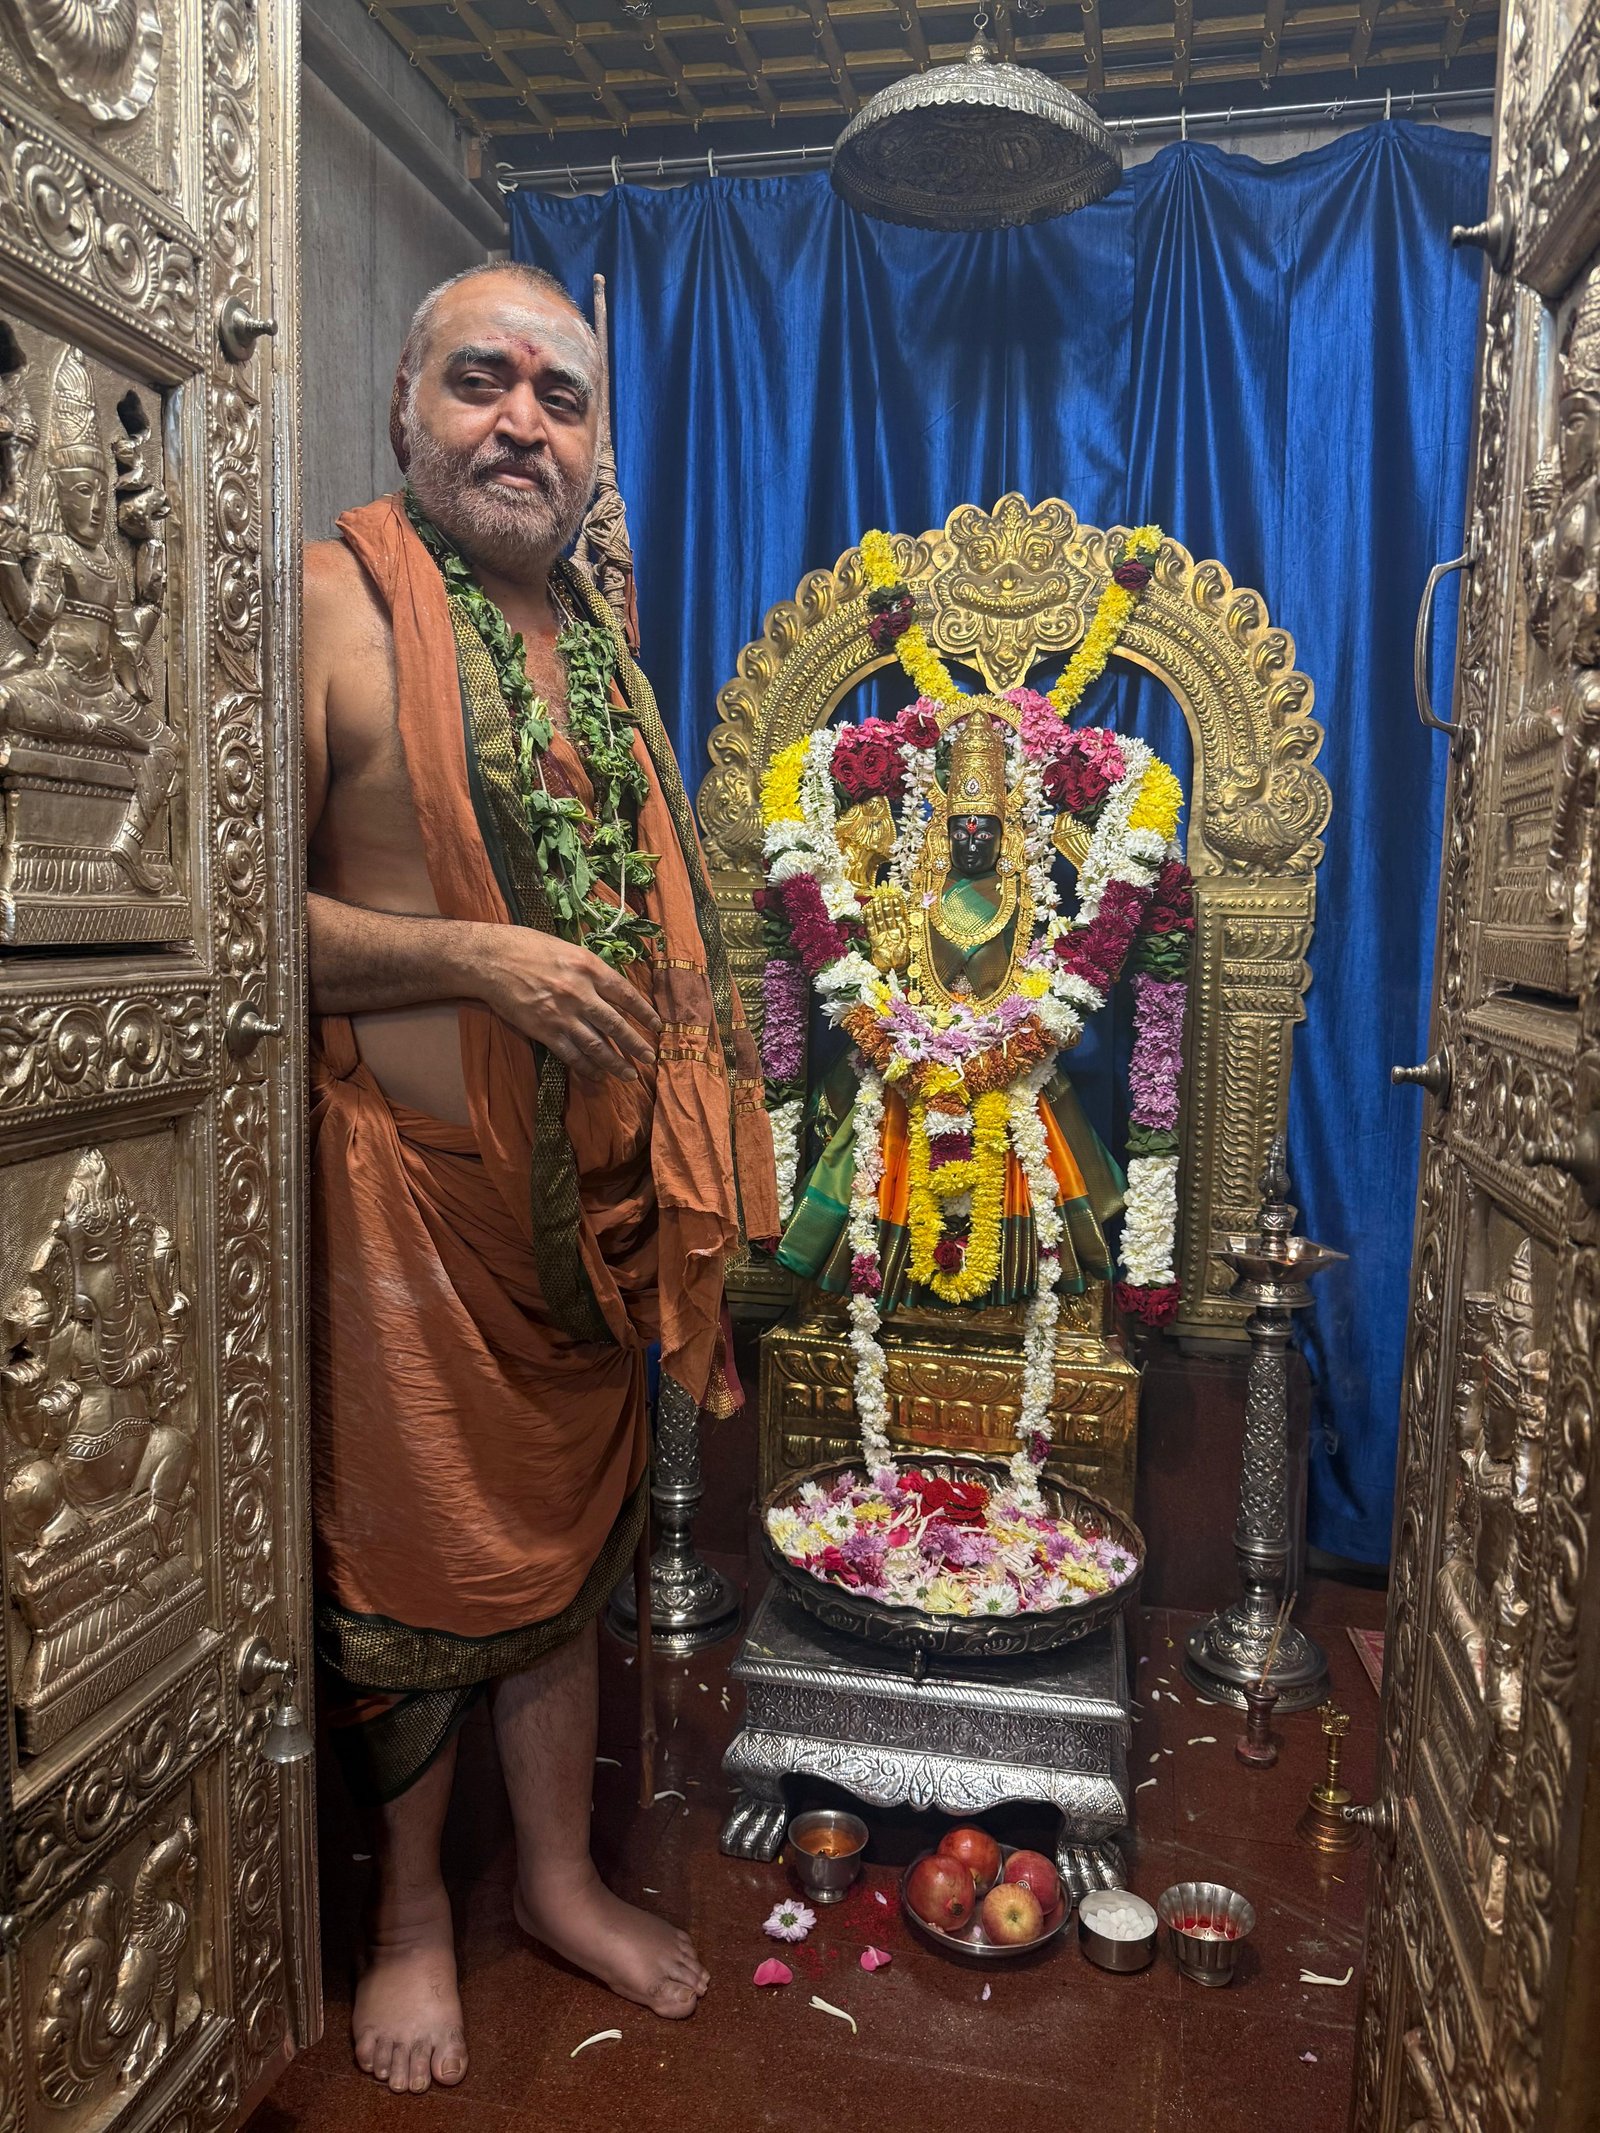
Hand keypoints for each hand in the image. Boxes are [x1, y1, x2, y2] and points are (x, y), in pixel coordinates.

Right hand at [476, 929, 660, 1081]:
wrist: (491, 959)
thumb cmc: (527, 946)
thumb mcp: (567, 948)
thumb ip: (590, 969)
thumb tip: (610, 986)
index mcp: (590, 968)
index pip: (626, 995)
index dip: (644, 1013)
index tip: (657, 1026)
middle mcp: (581, 993)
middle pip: (616, 1025)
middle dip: (636, 1045)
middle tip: (650, 1058)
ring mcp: (562, 1015)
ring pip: (597, 1045)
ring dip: (616, 1063)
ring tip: (629, 1075)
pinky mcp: (544, 1031)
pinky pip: (571, 1054)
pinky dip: (586, 1067)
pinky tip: (597, 1075)